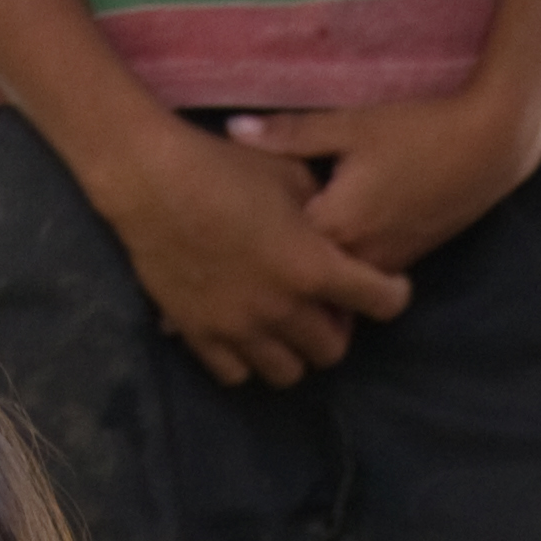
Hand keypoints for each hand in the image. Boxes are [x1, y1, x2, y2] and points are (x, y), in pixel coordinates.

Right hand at [76, 118, 413, 387]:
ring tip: (283, 325)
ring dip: (293, 351)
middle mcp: (282, 309)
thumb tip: (336, 224)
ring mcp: (239, 328)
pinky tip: (244, 333)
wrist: (150, 179)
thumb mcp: (289, 172)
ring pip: (287, 373)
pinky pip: (235, 374)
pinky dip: (247, 359)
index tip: (383, 287)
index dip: (390, 294)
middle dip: (335, 329)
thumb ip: (322, 208)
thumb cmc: (223, 166)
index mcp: (313, 267)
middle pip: (332, 351)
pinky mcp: (199, 335)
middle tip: (323, 306)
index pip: (382, 304)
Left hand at [228, 87, 540, 277]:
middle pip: (302, 290)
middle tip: (215, 299)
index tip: (198, 260)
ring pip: (332, 297)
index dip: (237, 258)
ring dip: (300, 295)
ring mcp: (385, 262)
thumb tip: (233, 130)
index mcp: (336, 224)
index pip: (276, 256)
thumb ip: (289, 135)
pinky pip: (357, 284)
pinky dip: (333, 284)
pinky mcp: (405, 257)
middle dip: (264, 293)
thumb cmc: (418, 130)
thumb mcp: (350, 126)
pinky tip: (312, 272)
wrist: (490, 146)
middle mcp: (358, 256)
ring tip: (254, 294)